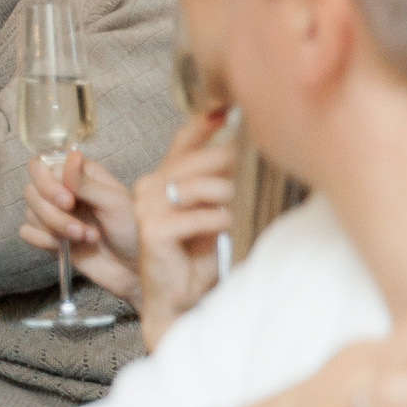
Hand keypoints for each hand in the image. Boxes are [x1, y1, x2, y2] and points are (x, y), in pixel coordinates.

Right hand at [20, 149, 140, 303]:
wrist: (135, 270)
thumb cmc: (134, 232)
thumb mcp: (114, 203)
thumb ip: (86, 183)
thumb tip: (71, 155)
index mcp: (79, 176)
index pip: (42, 167)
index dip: (48, 184)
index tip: (68, 201)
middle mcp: (64, 192)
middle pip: (32, 191)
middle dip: (53, 214)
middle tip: (79, 229)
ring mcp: (56, 215)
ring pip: (29, 212)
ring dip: (55, 228)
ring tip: (85, 238)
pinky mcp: (50, 237)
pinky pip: (26, 232)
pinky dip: (41, 239)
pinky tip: (63, 247)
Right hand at [128, 111, 237, 350]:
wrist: (181, 299)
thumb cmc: (199, 257)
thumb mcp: (216, 213)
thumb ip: (224, 186)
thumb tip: (257, 160)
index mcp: (163, 178)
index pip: (183, 141)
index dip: (205, 123)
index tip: (230, 107)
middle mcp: (149, 186)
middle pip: (194, 159)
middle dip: (230, 160)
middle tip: (259, 164)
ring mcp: (147, 207)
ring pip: (196, 184)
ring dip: (230, 193)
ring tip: (248, 202)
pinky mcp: (153, 230)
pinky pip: (196, 216)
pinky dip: (221, 219)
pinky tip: (234, 224)